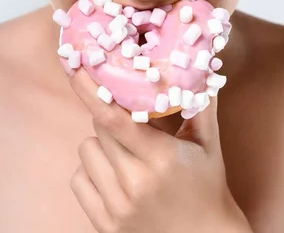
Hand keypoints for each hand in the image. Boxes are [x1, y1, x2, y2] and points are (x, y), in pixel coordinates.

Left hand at [69, 68, 252, 232]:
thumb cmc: (208, 188)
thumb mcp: (208, 145)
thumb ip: (200, 105)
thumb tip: (198, 66)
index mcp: (162, 159)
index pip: (114, 119)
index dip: (91, 91)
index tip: (76, 68)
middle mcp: (136, 183)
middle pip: (99, 129)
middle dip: (111, 118)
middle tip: (131, 126)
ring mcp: (118, 207)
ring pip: (85, 152)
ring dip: (101, 146)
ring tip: (126, 155)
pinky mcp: (105, 225)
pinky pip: (78, 180)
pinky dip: (91, 172)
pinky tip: (114, 176)